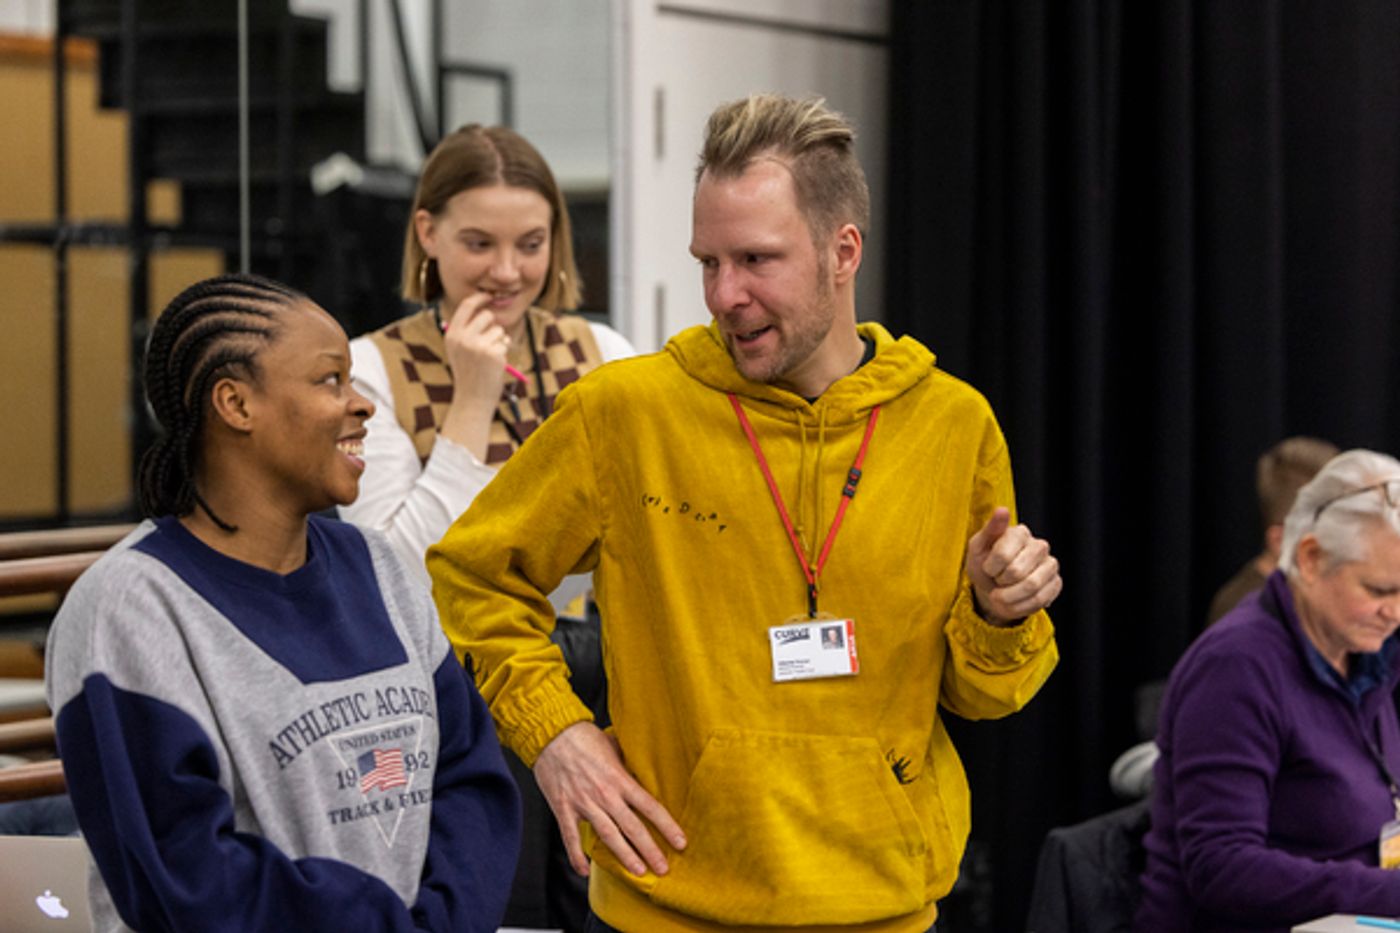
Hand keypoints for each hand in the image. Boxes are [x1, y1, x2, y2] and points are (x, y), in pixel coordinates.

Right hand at [442, 292, 509, 404]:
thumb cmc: (469, 372)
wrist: (472, 398)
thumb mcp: (460, 349)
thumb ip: (466, 328)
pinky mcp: (493, 353)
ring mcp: (478, 345)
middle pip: (486, 315)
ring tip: (489, 357)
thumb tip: (483, 306)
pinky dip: (502, 351)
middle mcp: (463, 338)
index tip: (488, 296)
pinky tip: (494, 364)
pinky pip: (504, 342)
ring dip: (498, 340)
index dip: (479, 297)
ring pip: (498, 330)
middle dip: (493, 325)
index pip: (466, 306)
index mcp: (452, 335)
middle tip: (489, 341)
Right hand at [533, 722, 686, 877]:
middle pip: (633, 827)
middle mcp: (605, 794)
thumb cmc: (584, 736)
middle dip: (650, 850)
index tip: (680, 842)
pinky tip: (584, 872)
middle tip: (663, 868)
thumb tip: (640, 772)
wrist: (551, 733)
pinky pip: (570, 838)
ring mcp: (583, 803)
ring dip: (624, 856)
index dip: (667, 826)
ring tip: (638, 872)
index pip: (650, 806)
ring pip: (608, 836)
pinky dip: (576, 856)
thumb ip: (627, 764)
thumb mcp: (614, 745)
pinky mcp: (563, 808)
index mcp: (620, 779)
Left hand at [965, 507, 1061, 624]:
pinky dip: (1020, 607)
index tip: (988, 567)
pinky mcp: (1056, 583)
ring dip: (1008, 598)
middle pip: (1017, 572)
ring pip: (1031, 587)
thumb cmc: (984, 562)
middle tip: (997, 580)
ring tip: (1001, 596)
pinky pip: (1040, 600)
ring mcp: (1050, 565)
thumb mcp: (978, 547)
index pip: (1003, 555)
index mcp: (1020, 532)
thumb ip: (990, 529)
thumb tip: (1002, 510)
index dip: (990, 568)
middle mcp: (1039, 546)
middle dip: (999, 583)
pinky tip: (1012, 602)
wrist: (992, 587)